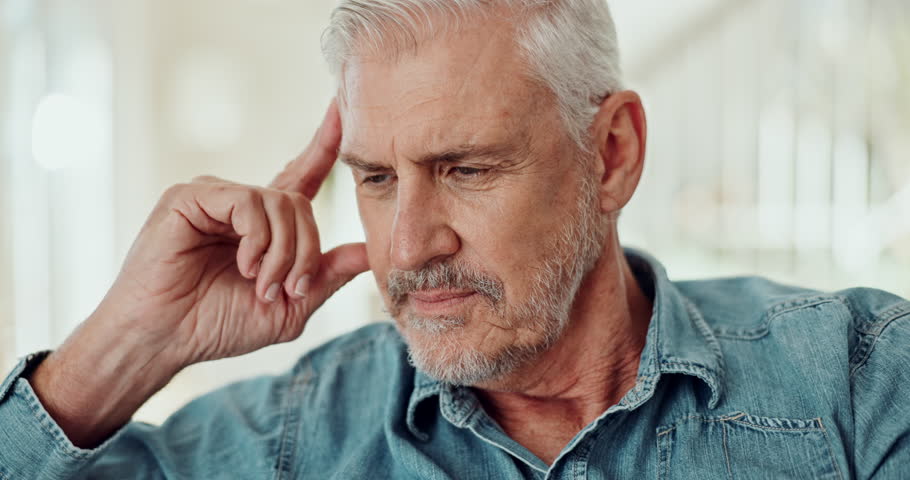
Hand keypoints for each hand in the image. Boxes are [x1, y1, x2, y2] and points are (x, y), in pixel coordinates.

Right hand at [28, 100, 367, 446]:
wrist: (165, 339)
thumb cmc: (217, 326)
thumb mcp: (289, 307)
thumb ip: (327, 276)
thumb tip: (370, 253)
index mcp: (263, 225)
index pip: (302, 176)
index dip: (324, 145)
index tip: (341, 109)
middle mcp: (241, 205)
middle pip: (301, 204)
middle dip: (305, 251)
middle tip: (290, 289)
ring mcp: (215, 196)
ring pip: (280, 203)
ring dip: (282, 252)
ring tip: (262, 284)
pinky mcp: (190, 197)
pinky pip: (247, 202)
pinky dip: (257, 239)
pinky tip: (244, 266)